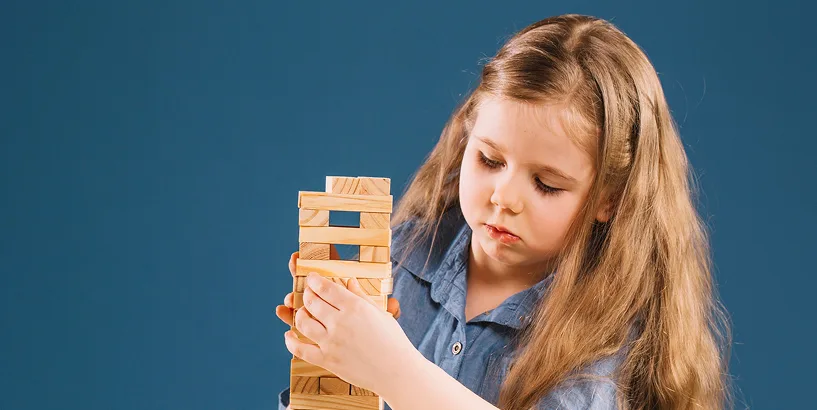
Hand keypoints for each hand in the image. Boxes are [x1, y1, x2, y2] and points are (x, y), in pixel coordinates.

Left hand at [277, 251, 416, 395]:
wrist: (396, 371)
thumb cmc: (393, 341)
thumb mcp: (380, 313)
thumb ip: (361, 296)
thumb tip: (349, 282)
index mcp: (355, 307)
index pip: (326, 288)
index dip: (314, 281)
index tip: (311, 278)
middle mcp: (340, 322)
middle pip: (312, 302)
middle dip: (308, 295)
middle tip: (308, 293)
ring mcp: (332, 342)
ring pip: (303, 323)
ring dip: (300, 314)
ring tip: (303, 312)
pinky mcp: (327, 360)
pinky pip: (301, 350)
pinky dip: (290, 342)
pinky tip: (288, 336)